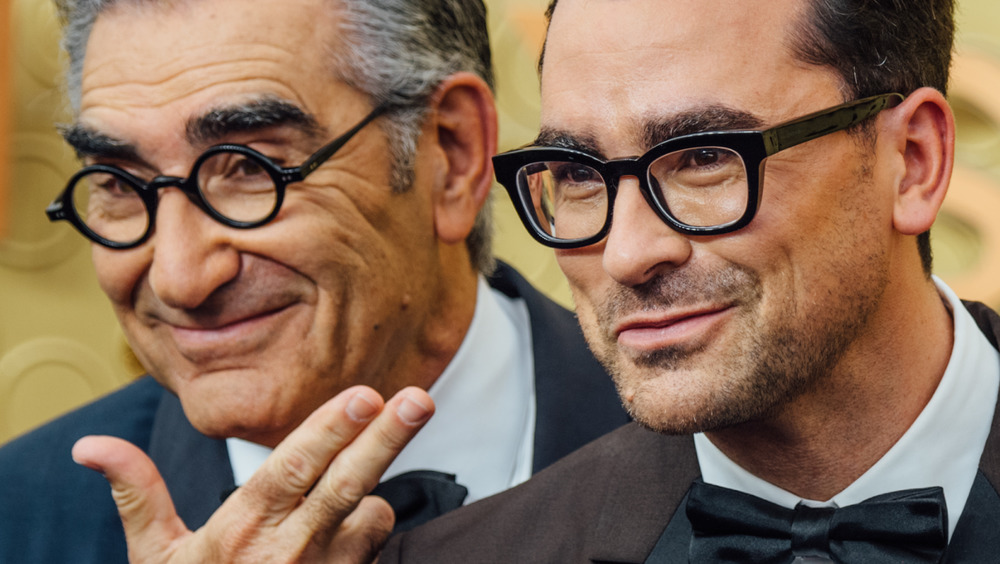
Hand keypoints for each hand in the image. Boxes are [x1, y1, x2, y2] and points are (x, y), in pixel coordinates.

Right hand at [71, 386, 433, 563]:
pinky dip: (371, 519)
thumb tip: (91, 445)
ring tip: (406, 418)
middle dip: (385, 439)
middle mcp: (288, 550)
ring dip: (381, 473)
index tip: (364, 396)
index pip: (290, 471)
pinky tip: (352, 516)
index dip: (328, 432)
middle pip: (343, 486)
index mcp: (241, 530)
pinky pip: (375, 540)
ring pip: (370, 511)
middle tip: (419, 401)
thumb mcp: (157, 557)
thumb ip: (137, 494)